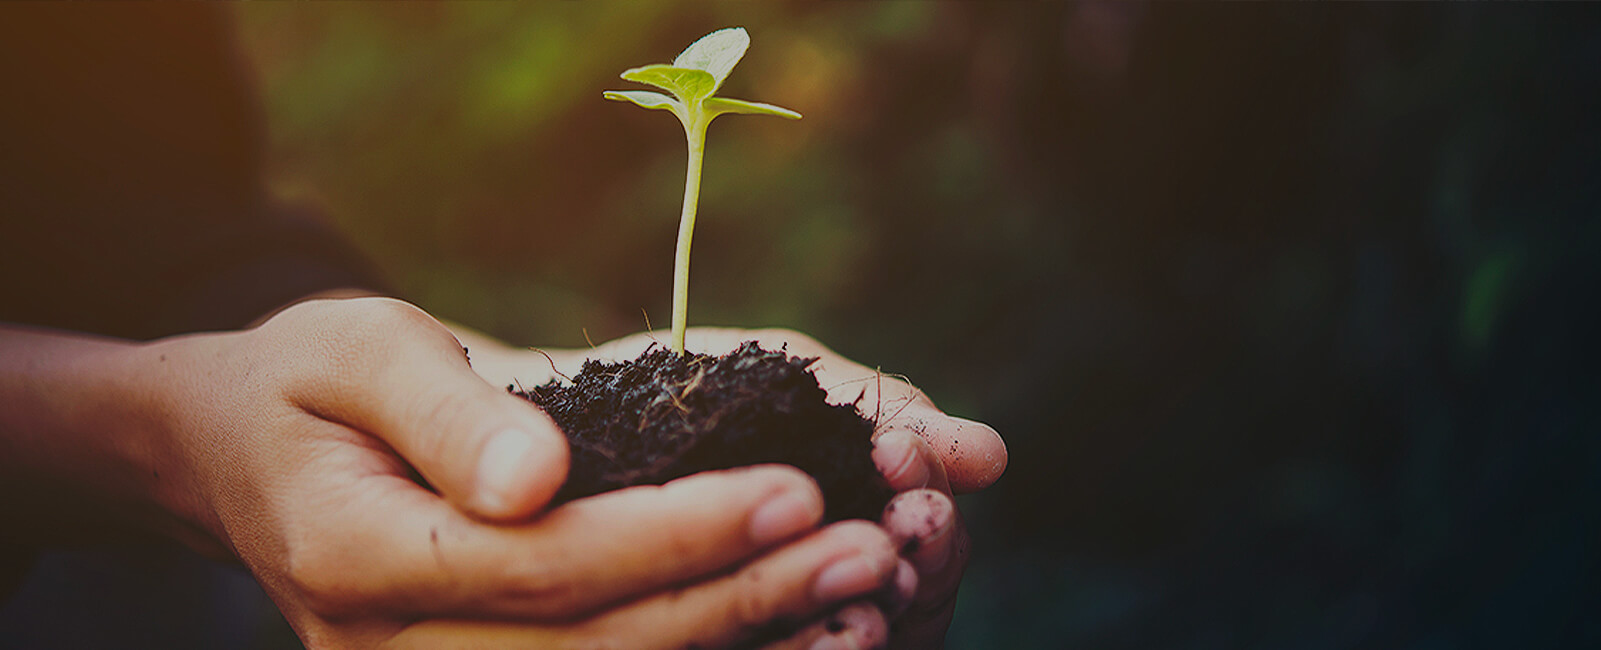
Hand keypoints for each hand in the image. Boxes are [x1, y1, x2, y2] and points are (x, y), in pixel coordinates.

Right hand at [1, 298, 904, 647]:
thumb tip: (538, 476)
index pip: (546, 565)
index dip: (678, 537)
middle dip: (742, 602)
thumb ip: (449, 413)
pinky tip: (796, 639)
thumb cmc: (310, 383)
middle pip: (594, 649)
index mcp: (357, 557)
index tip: (797, 488)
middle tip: (869, 550)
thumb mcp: (360, 352)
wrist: (242, 453)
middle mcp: (388, 649)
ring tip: (864, 607)